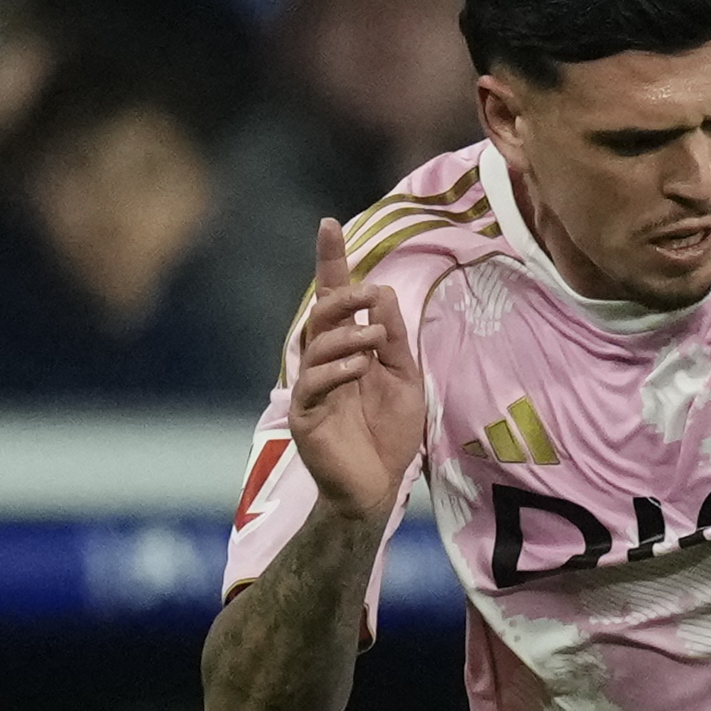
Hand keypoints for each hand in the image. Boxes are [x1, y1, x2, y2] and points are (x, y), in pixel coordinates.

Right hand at [278, 215, 420, 523]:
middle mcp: (322, 363)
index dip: (331, 262)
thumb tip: (382, 292)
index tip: (329, 224)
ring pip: (316, 346)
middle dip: (344, 297)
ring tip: (375, 338)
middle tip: (371, 293)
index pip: (334, 299)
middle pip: (321, 315)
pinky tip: (360, 367)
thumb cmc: (389, 433)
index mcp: (345, 349)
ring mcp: (311, 389)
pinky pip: (313, 385)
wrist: (378, 487)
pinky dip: (337, 370)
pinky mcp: (306, 417)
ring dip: (347, 334)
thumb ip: (393, 339)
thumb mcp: (404, 378)